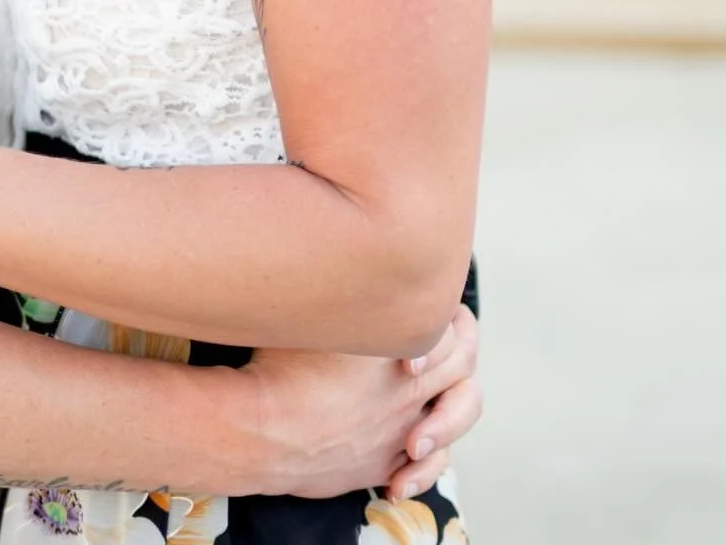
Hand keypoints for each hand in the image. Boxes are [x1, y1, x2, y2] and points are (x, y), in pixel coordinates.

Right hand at [239, 306, 479, 499]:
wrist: (262, 430)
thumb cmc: (281, 367)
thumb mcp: (318, 309)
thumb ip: (347, 290)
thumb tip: (350, 259)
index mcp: (402, 349)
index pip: (450, 326)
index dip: (445, 311)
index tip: (430, 299)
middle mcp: (410, 391)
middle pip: (463, 366)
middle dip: (463, 347)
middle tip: (453, 334)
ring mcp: (400, 432)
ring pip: (455, 419)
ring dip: (454, 408)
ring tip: (441, 395)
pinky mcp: (381, 463)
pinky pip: (429, 466)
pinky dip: (430, 459)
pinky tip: (417, 450)